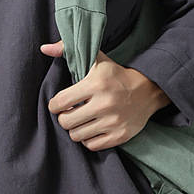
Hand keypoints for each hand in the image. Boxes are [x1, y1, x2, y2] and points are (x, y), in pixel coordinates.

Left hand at [39, 41, 169, 150]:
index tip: (59, 104)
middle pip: (66, 122)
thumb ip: (67, 50)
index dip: (54, 105)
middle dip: (64, 118)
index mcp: (96, 85)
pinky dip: (88, 139)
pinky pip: (92, 145)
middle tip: (70, 113)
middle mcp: (104, 104)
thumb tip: (44, 48)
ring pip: (77, 136)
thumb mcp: (96, 59)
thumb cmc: (116, 75)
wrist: (148, 91)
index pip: (60, 103)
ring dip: (76, 129)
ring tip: (81, 121)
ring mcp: (113, 122)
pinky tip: (92, 129)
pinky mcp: (120, 135)